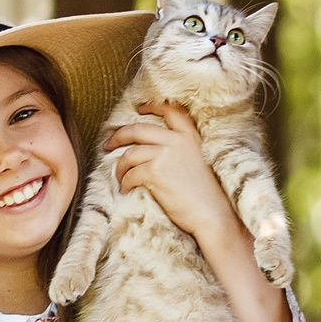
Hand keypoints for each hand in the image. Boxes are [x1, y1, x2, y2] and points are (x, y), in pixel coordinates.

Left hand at [104, 102, 236, 242]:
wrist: (212, 215)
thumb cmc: (203, 194)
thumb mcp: (197, 161)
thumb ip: (179, 148)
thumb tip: (147, 146)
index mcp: (190, 136)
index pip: (170, 110)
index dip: (151, 106)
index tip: (138, 109)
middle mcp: (177, 140)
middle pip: (137, 129)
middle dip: (118, 136)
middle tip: (108, 145)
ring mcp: (166, 155)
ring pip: (129, 154)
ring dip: (120, 168)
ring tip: (121, 178)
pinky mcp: (156, 172)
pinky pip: (130, 174)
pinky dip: (124, 183)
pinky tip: (127, 190)